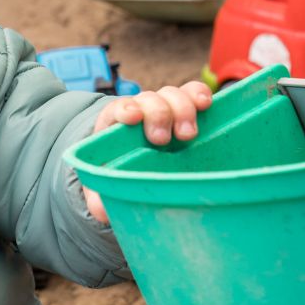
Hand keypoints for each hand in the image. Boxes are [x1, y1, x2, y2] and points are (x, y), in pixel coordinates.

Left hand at [83, 80, 212, 220]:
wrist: (138, 162)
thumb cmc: (119, 170)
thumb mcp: (105, 184)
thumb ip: (98, 196)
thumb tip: (102, 211)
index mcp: (116, 124)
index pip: (119, 108)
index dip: (126, 109)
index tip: (133, 119)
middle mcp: (142, 109)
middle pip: (149, 100)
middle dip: (157, 115)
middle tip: (162, 139)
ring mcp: (166, 106)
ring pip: (172, 95)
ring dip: (181, 109)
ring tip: (188, 135)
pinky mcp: (187, 108)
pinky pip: (194, 92)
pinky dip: (200, 94)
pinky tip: (206, 104)